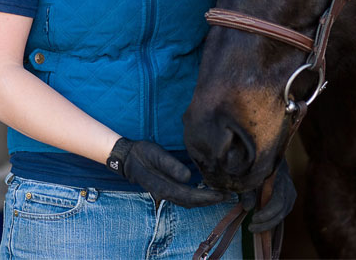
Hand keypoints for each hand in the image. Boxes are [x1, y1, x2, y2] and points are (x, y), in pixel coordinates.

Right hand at [106, 137, 225, 207]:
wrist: (126, 158)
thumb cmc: (142, 154)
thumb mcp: (157, 155)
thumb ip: (171, 166)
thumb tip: (187, 177)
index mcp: (164, 186)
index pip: (191, 196)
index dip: (208, 197)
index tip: (224, 194)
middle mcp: (166, 193)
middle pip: (191, 202)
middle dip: (210, 201)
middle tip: (229, 195)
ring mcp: (165, 192)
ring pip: (188, 202)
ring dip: (204, 201)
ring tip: (221, 195)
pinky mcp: (165, 188)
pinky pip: (183, 197)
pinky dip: (196, 197)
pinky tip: (205, 191)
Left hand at [248, 159, 296, 232]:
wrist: (272, 160)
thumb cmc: (258, 169)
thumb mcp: (251, 178)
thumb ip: (249, 192)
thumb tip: (248, 208)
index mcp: (279, 178)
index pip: (278, 202)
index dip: (266, 213)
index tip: (253, 218)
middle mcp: (289, 186)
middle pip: (282, 211)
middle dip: (267, 223)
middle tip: (251, 227)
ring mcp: (291, 193)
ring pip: (283, 214)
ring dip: (269, 224)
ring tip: (255, 227)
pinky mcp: (290, 199)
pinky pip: (283, 213)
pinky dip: (273, 220)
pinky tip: (262, 223)